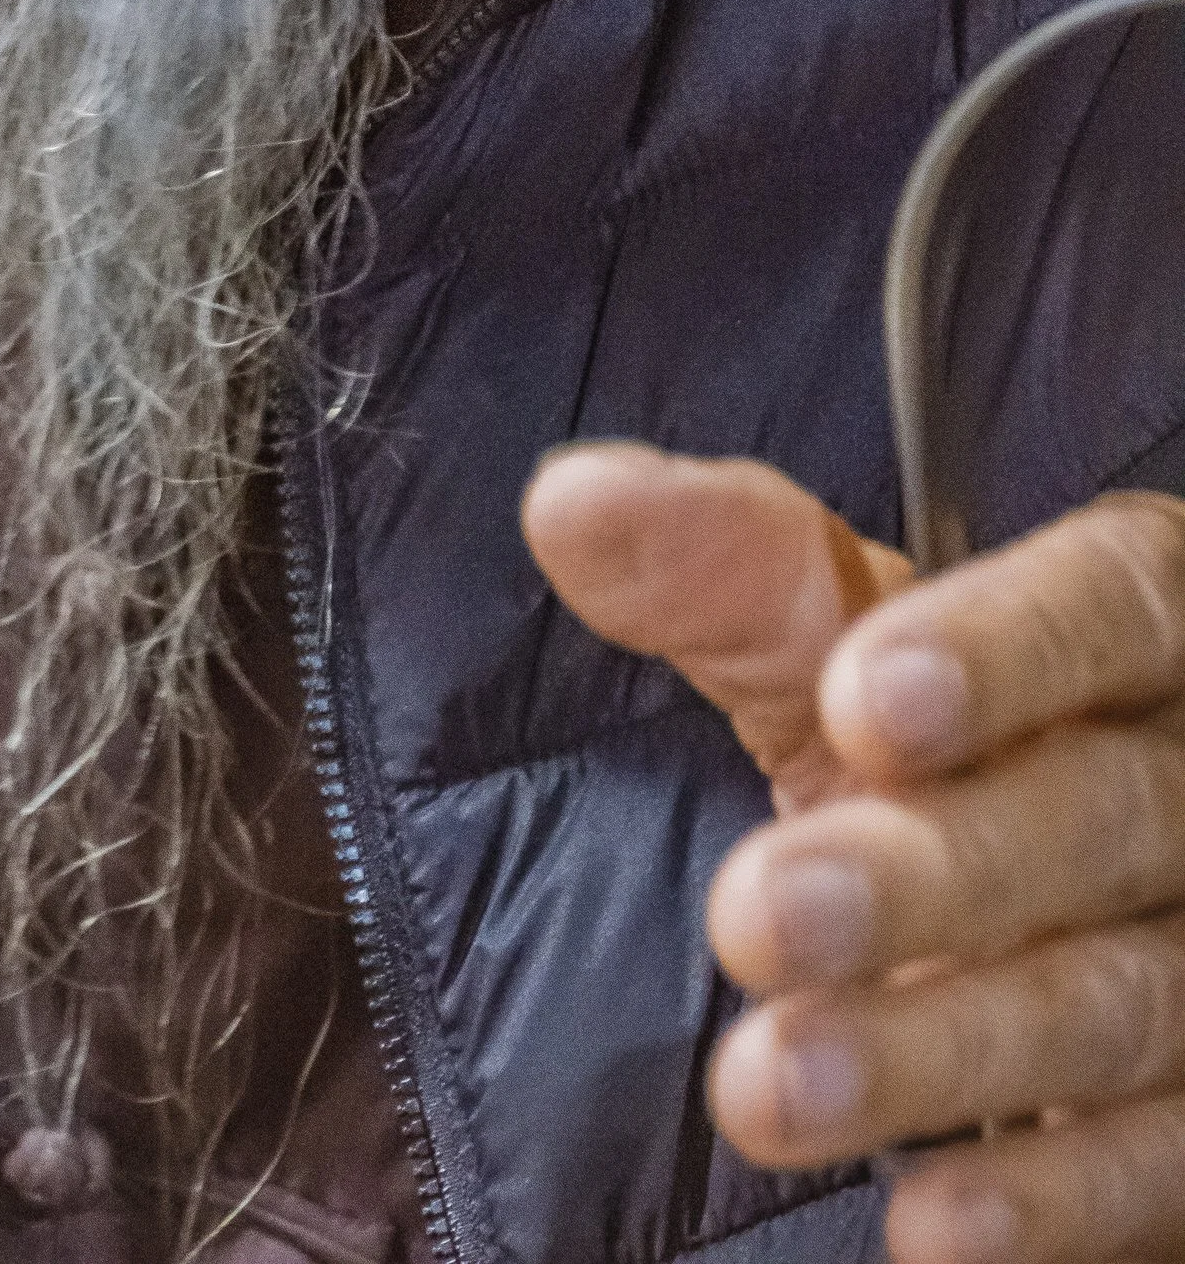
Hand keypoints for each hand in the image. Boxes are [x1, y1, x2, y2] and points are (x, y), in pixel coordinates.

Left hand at [524, 445, 1184, 1263]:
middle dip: (926, 873)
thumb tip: (570, 503)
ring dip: (937, 1051)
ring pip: (1112, 1001)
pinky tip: (926, 1224)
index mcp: (1134, 624)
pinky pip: (1159, 1165)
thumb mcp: (833, 635)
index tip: (863, 701)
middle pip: (1097, 815)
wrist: (1038, 907)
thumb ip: (718, 566)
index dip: (998, 653)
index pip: (1103, 605)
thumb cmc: (937, 734)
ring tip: (769, 1084)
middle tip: (754, 917)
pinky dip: (1043, 1201)